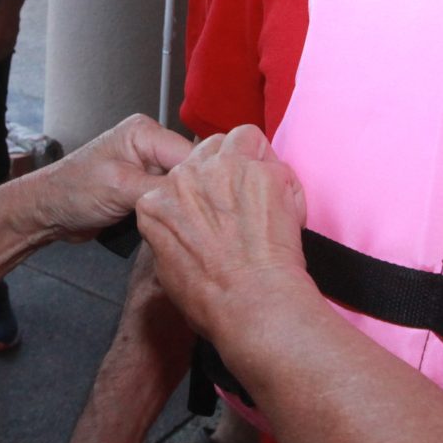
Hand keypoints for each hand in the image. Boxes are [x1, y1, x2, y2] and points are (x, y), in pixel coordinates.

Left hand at [24, 114, 190, 245]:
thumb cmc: (73, 191)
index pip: (192, 154)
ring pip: (183, 188)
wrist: (48, 211)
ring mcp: (148, 168)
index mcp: (146, 132)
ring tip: (182, 225)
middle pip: (191, 171)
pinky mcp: (145, 188)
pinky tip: (171, 226)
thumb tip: (197, 195)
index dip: (203, 180)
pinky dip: (171, 213)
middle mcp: (151, 146)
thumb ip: (161, 188)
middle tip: (195, 220)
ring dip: (181, 207)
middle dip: (192, 195)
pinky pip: (170, 200)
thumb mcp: (120, 187)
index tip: (211, 205)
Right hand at [134, 126, 312, 338]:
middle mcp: (185, 177)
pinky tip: (287, 212)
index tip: (218, 205)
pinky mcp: (261, 172)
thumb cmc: (214, 299)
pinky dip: (285, 183)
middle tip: (245, 199)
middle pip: (208, 149)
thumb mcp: (168, 269)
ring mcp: (223, 170)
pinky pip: (277, 162)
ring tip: (266, 194)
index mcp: (156, 202)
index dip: (204, 189)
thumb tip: (187, 232)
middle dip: (228, 168)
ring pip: (241, 138)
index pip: (180, 175)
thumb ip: (172, 234)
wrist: (251, 304)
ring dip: (255, 159)